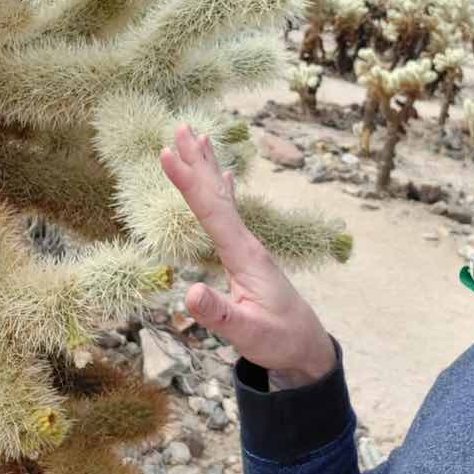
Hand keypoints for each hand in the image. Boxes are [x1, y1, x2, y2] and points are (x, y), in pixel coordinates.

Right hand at [159, 125, 336, 386]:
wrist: (306, 346)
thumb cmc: (278, 340)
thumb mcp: (247, 334)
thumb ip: (219, 314)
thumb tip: (190, 292)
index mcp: (244, 256)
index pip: (211, 211)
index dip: (188, 182)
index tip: (167, 152)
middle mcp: (247, 243)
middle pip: (218, 194)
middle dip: (198, 161)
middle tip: (182, 126)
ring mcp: (249, 247)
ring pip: (224, 199)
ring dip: (209, 168)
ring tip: (198, 137)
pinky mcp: (248, 255)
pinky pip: (229, 212)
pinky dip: (221, 190)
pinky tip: (223, 176)